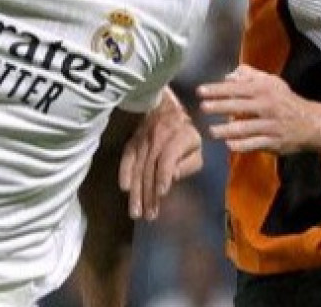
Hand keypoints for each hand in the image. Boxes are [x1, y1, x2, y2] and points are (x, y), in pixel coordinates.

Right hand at [118, 90, 201, 220]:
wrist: (164, 105)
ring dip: (136, 191)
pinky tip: (124, 187)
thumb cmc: (185, 133)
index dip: (164, 175)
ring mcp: (144, 139)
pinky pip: (127, 157)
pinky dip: (124, 172)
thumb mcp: (196, 146)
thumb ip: (190, 164)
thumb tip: (174, 176)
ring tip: (136, 211)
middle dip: (149, 193)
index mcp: (180, 136)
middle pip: (151, 167)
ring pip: (138, 167)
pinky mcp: (133, 141)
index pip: (169, 156)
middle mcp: (160, 137)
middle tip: (148, 216)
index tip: (162, 193)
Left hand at [199, 65, 320, 153]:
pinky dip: (241, 145)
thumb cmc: (285, 101)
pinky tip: (228, 144)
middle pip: (238, 106)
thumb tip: (228, 75)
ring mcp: (270, 125)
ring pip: (245, 127)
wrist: (310, 123)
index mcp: (264, 90)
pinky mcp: (274, 142)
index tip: (200, 91)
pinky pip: (254, 143)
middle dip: (218, 107)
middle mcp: (267, 106)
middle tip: (202, 108)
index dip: (217, 90)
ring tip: (211, 131)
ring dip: (226, 129)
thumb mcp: (271, 82)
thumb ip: (249, 76)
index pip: (236, 88)